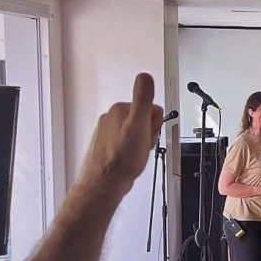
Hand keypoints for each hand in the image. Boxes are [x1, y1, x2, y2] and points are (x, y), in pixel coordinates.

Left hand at [80, 73, 163, 194]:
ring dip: (141, 144)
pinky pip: (129, 144)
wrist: (105, 183)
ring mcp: (109, 133)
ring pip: (137, 133)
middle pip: (144, 120)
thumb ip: (143, 99)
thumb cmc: (120, 159)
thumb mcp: (138, 125)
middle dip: (148, 134)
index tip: (147, 134)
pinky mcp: (109, 146)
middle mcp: (112, 119)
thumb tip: (145, 77)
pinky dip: (133, 152)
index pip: (152, 109)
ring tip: (135, 155)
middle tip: (141, 146)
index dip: (155, 124)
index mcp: (119, 110)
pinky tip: (130, 159)